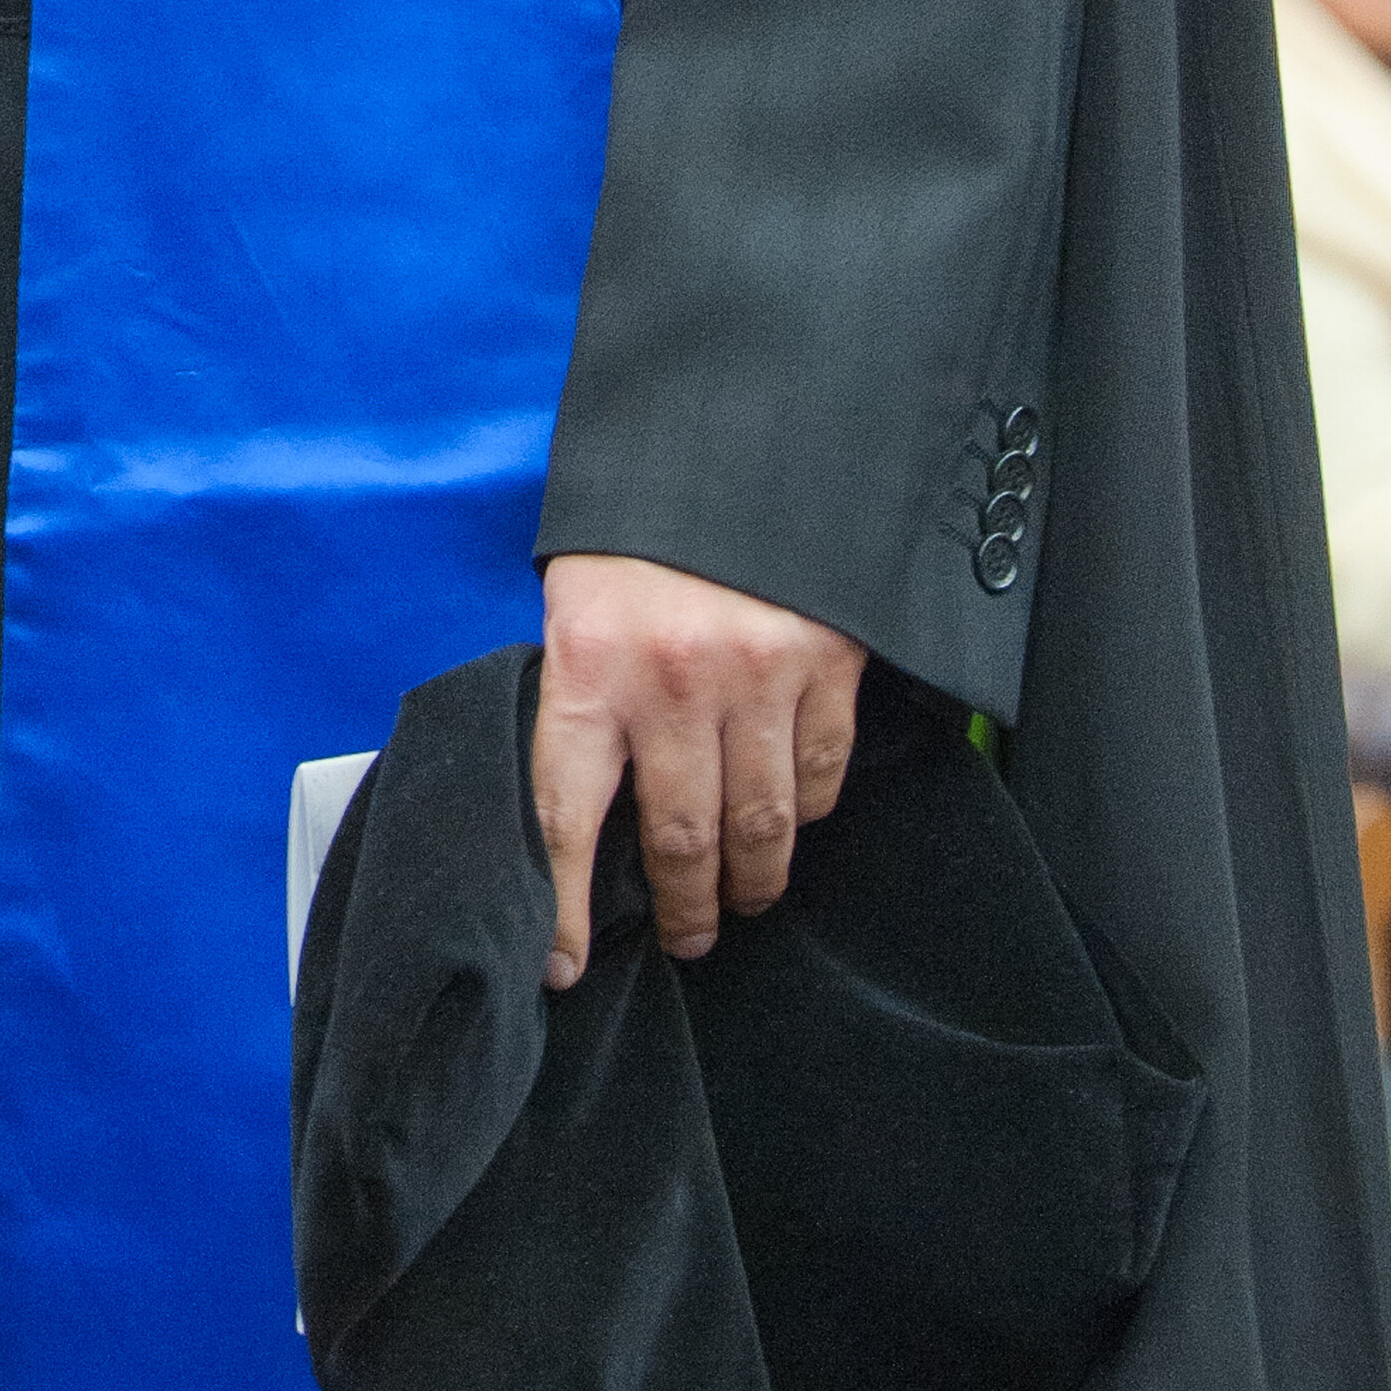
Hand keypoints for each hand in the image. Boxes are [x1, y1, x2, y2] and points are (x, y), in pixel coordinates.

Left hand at [529, 554, 864, 986]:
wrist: (738, 425)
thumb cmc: (641, 525)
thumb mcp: (580, 597)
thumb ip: (586, 693)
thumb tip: (589, 803)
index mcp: (588, 660)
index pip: (563, 817)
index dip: (564, 907)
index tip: (563, 965)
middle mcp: (671, 679)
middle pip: (676, 840)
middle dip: (683, 908)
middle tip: (688, 938)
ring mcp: (756, 674)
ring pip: (759, 826)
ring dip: (751, 881)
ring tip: (743, 900)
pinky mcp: (828, 662)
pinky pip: (819, 775)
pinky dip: (806, 813)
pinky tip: (791, 821)